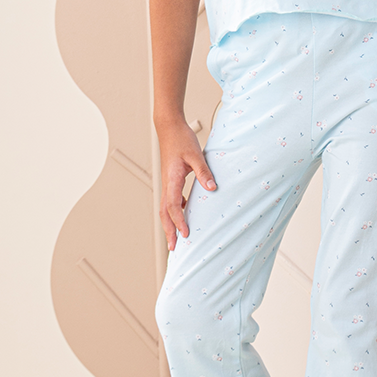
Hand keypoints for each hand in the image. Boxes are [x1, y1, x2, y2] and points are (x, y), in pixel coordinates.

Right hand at [156, 115, 216, 249]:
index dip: (179, 221)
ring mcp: (167, 182)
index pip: (173, 206)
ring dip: (170, 224)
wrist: (169, 127)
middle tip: (174, 248)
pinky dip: (175, 211)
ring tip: (176, 238)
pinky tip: (184, 213)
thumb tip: (212, 188)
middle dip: (169, 231)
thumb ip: (204, 172)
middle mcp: (167, 184)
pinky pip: (170, 200)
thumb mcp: (195, 155)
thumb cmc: (181, 139)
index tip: (185, 234)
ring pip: (165, 208)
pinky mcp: (170, 179)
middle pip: (165, 213)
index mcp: (171, 179)